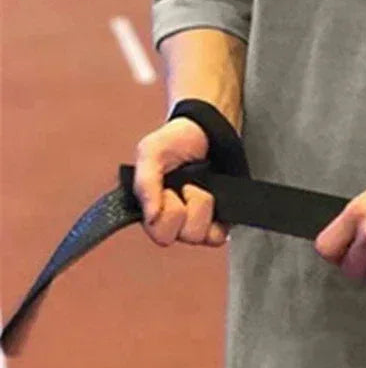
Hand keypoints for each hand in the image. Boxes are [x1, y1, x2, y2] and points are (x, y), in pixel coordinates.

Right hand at [132, 118, 230, 247]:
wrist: (210, 130)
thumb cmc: (176, 141)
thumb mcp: (151, 152)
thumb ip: (145, 183)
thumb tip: (150, 217)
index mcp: (152, 209)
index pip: (157, 233)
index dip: (164, 214)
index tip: (168, 191)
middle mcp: (174, 220)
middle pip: (175, 238)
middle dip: (181, 210)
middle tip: (185, 187)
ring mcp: (197, 221)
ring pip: (197, 237)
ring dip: (201, 207)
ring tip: (200, 186)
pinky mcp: (220, 220)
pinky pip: (218, 236)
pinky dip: (218, 217)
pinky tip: (215, 196)